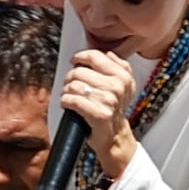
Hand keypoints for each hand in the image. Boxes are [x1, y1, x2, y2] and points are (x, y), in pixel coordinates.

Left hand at [54, 44, 140, 162]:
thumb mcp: (123, 85)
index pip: (96, 57)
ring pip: (74, 86)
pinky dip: (65, 101)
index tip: (75, 61)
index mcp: (123, 76)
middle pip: (80, 71)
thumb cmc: (114, 110)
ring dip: (66, 91)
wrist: (114, 135)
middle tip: (70, 84)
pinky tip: (67, 103)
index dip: (80, 57)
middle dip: (70, 78)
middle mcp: (117, 87)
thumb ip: (118, 66)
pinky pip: (73, 100)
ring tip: (69, 95)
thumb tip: (108, 54)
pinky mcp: (99, 114)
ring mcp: (109, 100)